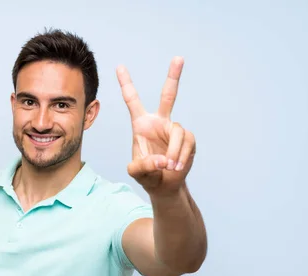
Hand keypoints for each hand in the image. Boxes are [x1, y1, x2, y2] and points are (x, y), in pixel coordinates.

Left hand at [117, 56, 195, 194]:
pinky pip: (187, 143)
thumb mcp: (137, 172)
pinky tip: (177, 166)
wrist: (164, 185)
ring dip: (174, 151)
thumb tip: (163, 159)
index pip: (132, 100)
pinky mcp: (188, 139)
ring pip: (178, 132)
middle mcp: (159, 122)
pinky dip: (181, 156)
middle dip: (174, 76)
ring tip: (169, 166)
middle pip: (168, 95)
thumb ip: (143, 166)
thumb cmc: (147, 174)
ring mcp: (174, 129)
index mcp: (141, 124)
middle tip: (179, 58)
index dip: (126, 84)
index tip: (119, 66)